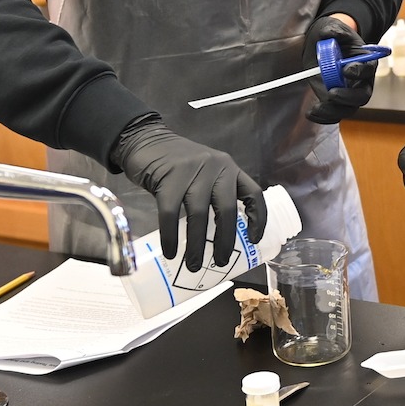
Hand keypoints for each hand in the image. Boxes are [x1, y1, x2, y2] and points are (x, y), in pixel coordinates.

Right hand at [110, 119, 264, 270]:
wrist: (146, 140)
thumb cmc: (178, 163)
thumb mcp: (205, 171)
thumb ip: (215, 192)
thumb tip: (220, 235)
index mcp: (229, 168)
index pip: (253, 193)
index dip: (258, 218)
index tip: (253, 240)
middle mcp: (216, 167)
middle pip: (226, 210)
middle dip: (224, 241)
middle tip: (220, 262)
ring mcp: (192, 171)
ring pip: (199, 215)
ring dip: (197, 245)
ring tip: (193, 265)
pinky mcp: (168, 178)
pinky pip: (171, 214)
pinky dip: (170, 236)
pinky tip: (171, 252)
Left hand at [303, 14, 375, 124]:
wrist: (324, 43)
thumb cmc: (332, 35)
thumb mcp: (331, 27)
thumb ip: (333, 30)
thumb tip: (330, 33)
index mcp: (365, 60)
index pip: (368, 68)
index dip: (359, 71)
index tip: (346, 70)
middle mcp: (361, 80)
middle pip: (362, 95)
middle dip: (347, 98)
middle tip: (331, 93)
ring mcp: (350, 92)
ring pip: (348, 108)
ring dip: (333, 111)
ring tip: (315, 109)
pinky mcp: (337, 100)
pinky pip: (335, 114)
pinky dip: (324, 117)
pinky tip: (311, 113)